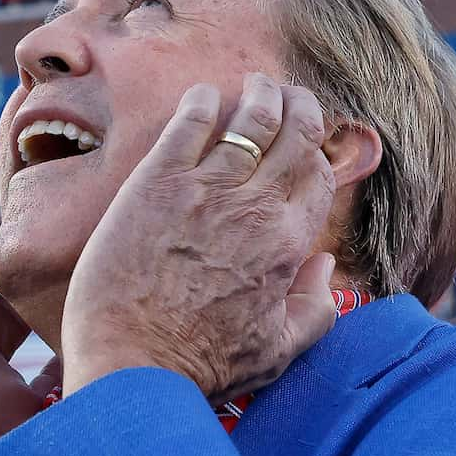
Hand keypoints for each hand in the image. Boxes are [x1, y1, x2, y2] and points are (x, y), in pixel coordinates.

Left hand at [63, 76, 343, 399]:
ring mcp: (205, 189)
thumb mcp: (278, 351)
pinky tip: (204, 96)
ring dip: (259, 94)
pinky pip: (189, 122)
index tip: (306, 141)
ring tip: (257, 86)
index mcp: (289, 244)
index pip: (317, 175)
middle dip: (298, 106)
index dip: (316, 150)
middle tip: (289, 95)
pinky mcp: (156, 183)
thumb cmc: (200, 369)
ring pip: (249, 119)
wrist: (131, 368)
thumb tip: (324, 266)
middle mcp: (255, 207)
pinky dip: (203, 101)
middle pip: (292, 133)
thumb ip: (314, 309)